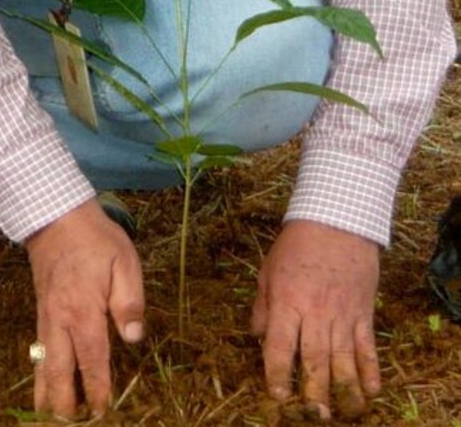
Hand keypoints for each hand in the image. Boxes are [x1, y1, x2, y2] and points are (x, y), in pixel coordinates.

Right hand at [24, 199, 144, 418]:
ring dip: (45, 392)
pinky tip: (42, 382)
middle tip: (68, 425)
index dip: (97, 389)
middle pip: (58, 370)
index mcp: (83, 311)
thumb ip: (129, 302)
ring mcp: (45, 316)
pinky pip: (38, 349)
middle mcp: (59, 320)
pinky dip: (39, 371)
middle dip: (63, 401)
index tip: (101, 412)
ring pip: (42, 363)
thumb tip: (133, 339)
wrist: (55, 216)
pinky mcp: (40, 310)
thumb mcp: (124, 262)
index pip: (92, 360)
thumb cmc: (96, 239)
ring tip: (47, 417)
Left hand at [252, 220, 381, 420]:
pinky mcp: (364, 313)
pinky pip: (368, 347)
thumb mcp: (267, 273)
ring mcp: (343, 315)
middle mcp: (315, 314)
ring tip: (343, 412)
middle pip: (315, 359)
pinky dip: (371, 370)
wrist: (337, 223)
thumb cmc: (296, 246)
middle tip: (312, 414)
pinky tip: (372, 391)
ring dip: (344, 389)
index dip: (278, 374)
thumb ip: (263, 308)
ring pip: (344, 359)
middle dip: (313, 390)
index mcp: (287, 303)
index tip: (277, 396)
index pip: (280, 347)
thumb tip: (259, 338)